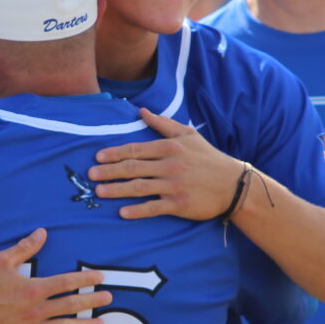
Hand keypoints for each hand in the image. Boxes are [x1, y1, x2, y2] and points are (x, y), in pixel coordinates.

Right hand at [0, 228, 111, 323]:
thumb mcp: (1, 260)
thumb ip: (25, 248)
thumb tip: (42, 232)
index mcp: (33, 289)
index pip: (67, 283)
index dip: (86, 279)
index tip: (100, 278)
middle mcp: (36, 310)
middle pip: (71, 305)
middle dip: (92, 301)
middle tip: (108, 298)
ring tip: (100, 323)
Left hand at [90, 109, 248, 220]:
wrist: (233, 184)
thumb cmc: (209, 158)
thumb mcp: (189, 135)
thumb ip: (163, 124)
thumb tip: (141, 111)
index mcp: (170, 147)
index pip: (136, 150)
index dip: (115, 153)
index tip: (97, 157)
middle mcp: (170, 165)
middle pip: (133, 168)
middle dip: (109, 171)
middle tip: (91, 175)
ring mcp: (174, 185)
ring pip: (140, 187)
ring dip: (117, 190)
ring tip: (100, 192)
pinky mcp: (179, 204)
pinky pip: (154, 207)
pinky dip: (137, 211)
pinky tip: (122, 212)